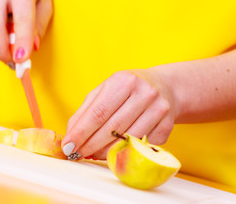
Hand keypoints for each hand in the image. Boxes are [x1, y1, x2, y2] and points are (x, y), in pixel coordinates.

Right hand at [0, 0, 51, 62]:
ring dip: (0, 43)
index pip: (22, 19)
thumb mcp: (45, 2)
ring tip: (12, 37)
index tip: (22, 60)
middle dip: (4, 52)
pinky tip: (2, 24)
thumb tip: (32, 48)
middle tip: (14, 63)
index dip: (22, 41)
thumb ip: (39, 25)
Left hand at [61, 69, 176, 159]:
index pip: (98, 112)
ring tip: (93, 153)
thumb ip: (85, 111)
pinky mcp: (167, 126)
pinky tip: (114, 151)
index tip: (68, 146)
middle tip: (77, 153)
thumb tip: (70, 136)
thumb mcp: (104, 91)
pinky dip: (125, 152)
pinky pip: (141, 146)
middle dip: (90, 144)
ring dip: (106, 152)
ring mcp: (159, 110)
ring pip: (127, 139)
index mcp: (124, 81)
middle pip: (112, 128)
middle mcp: (144, 93)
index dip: (81, 132)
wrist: (164, 87)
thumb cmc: (127, 89)